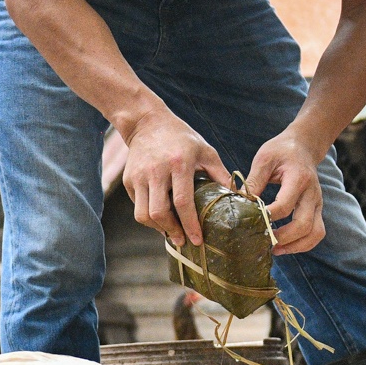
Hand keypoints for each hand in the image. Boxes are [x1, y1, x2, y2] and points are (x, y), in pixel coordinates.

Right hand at [120, 107, 231, 246]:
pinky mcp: (127, 180)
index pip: (183, 202)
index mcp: (179, 164)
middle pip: (159, 212)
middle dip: (172, 231)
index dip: (190, 224)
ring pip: (143, 214)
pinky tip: (161, 217)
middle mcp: (156, 171)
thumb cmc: (182, 138)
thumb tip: (237, 197)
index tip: (197, 240)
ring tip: (171, 231)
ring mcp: (138, 176)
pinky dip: (149, 216)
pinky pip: (137, 206)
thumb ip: (221, 174)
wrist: (147, 123)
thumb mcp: (205, 151)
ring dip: (158, 228)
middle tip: (182, 241)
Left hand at [248, 131, 325, 254]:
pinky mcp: (317, 209)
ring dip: (296, 246)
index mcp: (299, 178)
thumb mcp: (264, 158)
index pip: (285, 205)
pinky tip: (285, 245)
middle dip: (284, 238)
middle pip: (304, 224)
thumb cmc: (281, 150)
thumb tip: (239, 203)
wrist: (303, 146)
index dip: (268, 217)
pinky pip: (316, 232)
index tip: (251, 222)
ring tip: (275, 250)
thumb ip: (253, 181)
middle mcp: (313, 193)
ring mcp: (318, 203)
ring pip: (315, 233)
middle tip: (264, 242)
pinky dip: (302, 243)